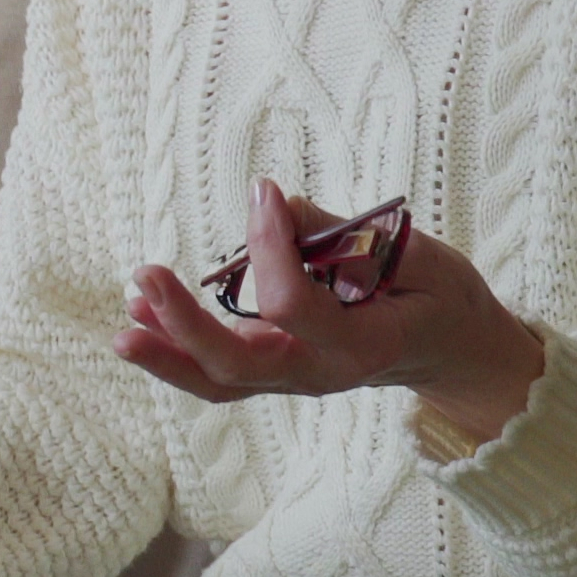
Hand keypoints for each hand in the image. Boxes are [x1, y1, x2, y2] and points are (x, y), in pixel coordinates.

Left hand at [117, 179, 544, 444]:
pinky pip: (219, 374)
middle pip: (237, 365)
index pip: (295, 306)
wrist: (451, 350)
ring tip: (125, 315)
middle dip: (184, 324)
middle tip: (144, 274)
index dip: (272, 248)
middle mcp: (320, 373)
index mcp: (363, 345)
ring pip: (218, 383)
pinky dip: (176, 352)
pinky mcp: (276, 373)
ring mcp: (294, 380)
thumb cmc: (438, 296)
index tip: (264, 193)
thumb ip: (347, 236)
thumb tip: (276, 204)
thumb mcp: (416, 255)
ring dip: (166, 353)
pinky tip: (138, 320)